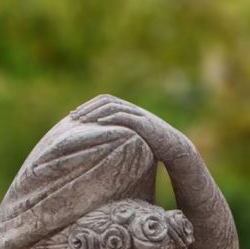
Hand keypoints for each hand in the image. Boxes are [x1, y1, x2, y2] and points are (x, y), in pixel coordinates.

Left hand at [74, 98, 193, 163]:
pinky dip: (111, 118)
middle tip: (74, 118)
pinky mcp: (145, 124)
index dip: (88, 105)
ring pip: (113, 106)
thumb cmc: (154, 147)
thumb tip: (100, 145)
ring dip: (95, 112)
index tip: (74, 115)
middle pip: (106, 100)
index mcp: (129, 110)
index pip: (104, 100)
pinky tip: (99, 124)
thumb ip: (119, 136)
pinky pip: (125, 116)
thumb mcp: (133, 139)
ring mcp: (139, 115)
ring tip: (82, 121)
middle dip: (88, 108)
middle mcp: (133, 109)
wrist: (175, 148)